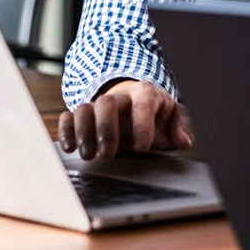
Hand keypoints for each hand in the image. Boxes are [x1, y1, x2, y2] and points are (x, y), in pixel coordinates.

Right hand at [57, 79, 193, 159]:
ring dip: (83, 132)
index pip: (143, 104)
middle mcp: (120, 97)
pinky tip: (69, 148)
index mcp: (146, 94)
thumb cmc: (156, 114)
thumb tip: (184, 140)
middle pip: (107, 103)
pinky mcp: (84, 115)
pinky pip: (69, 116)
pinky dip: (66, 130)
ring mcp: (99, 105)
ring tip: (88, 155)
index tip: (141, 147)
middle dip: (106, 129)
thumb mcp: (174, 116)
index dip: (142, 124)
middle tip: (108, 154)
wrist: (135, 102)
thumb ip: (183, 126)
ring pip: (84, 109)